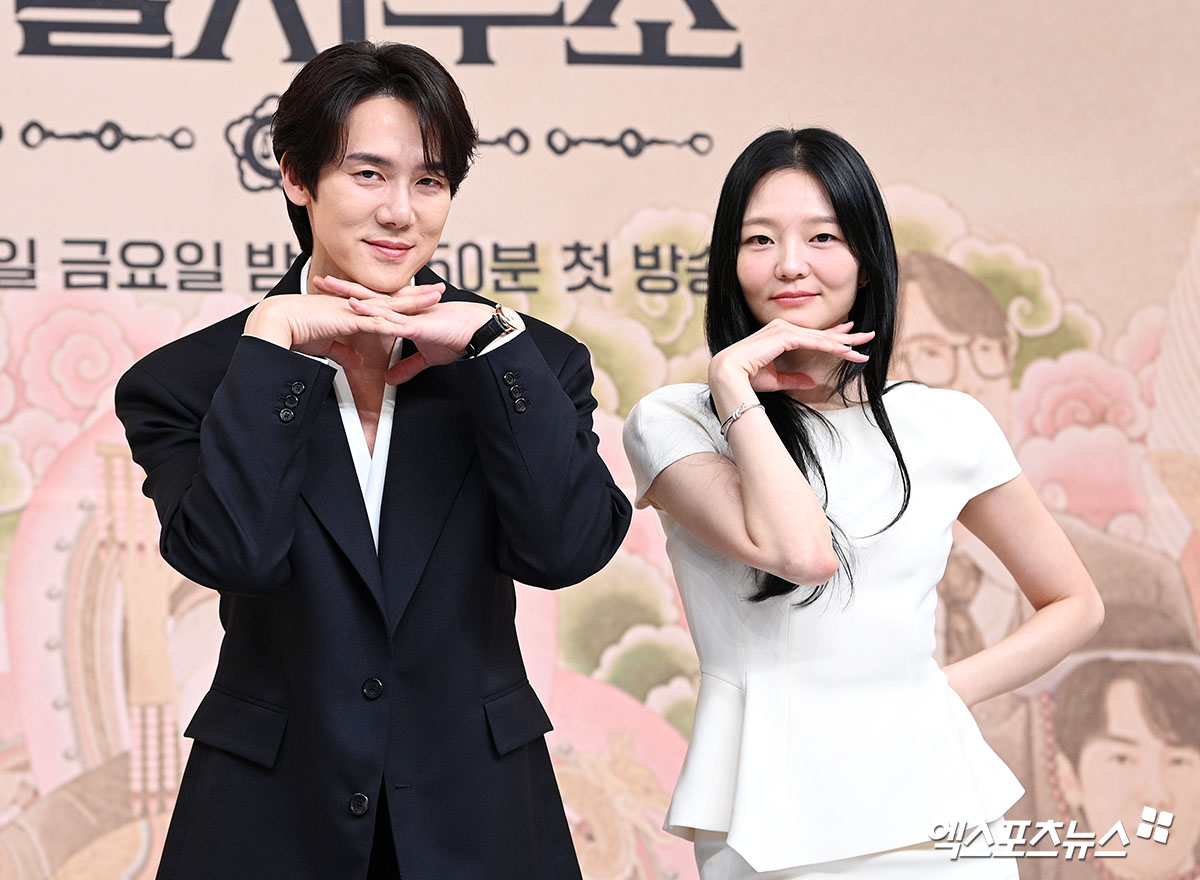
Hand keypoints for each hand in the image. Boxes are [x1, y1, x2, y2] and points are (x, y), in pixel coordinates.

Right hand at [242, 278, 443, 368]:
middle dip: (417, 295)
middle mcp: (354, 305)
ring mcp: (351, 310)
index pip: (383, 303)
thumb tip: (357, 361)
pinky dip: (393, 322)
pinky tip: (410, 323)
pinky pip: (374, 322)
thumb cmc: (294, 334)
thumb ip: (343, 352)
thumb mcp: (326, 347)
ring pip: (389, 305)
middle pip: (393, 299)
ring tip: (435, 299)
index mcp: (350, 309)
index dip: (404, 300)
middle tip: (439, 289)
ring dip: (413, 303)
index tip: (422, 297)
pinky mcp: (345, 319)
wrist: (275, 325)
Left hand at [314, 275, 494, 383]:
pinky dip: (372, 313)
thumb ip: (407, 367)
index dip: (352, 298)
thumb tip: (391, 379)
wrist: (477, 336)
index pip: (373, 304)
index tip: (332, 295)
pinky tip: (356, 307)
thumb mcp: (427, 358)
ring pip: (374, 303)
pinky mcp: (415, 324)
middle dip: (343, 289)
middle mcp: (403, 311)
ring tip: (328, 287)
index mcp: (405, 315)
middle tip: (319, 281)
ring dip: (350, 295)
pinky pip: (389, 319)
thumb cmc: (458, 340)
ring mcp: (408, 315)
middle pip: (367, 297)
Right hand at [709, 319, 873, 393]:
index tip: (852, 335)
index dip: (834, 336)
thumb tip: (812, 381)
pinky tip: (846, 350)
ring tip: (864, 345)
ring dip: (844, 342)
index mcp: (781, 335)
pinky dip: (830, 346)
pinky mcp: (784, 336)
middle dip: (847, 336)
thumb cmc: (747, 377)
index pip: (813, 336)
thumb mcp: (777, 380)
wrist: (729, 375)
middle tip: (869, 336)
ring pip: (821, 337)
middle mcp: (783, 328)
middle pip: (821, 333)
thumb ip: (795, 378)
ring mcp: (783, 330)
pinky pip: (813, 341)